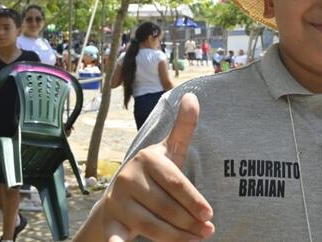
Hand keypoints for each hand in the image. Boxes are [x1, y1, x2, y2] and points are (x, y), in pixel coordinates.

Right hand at [91, 93, 214, 240]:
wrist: (120, 196)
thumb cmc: (154, 174)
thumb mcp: (171, 150)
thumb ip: (184, 127)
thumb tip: (193, 95)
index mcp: (147, 158)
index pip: (176, 182)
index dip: (194, 200)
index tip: (210, 214)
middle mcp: (129, 178)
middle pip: (166, 206)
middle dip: (189, 222)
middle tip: (208, 232)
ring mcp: (118, 200)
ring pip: (151, 225)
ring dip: (176, 236)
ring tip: (196, 239)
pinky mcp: (111, 221)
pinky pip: (116, 236)